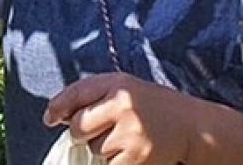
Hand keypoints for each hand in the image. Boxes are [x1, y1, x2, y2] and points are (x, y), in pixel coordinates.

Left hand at [43, 74, 193, 164]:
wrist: (192, 126)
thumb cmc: (152, 106)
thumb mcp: (125, 88)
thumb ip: (92, 96)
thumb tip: (56, 117)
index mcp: (118, 84)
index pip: (76, 93)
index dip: (58, 107)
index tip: (50, 118)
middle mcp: (123, 106)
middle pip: (78, 126)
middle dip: (82, 132)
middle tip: (101, 130)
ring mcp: (131, 133)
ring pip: (95, 149)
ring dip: (104, 148)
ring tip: (128, 138)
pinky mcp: (138, 158)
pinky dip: (117, 162)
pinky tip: (133, 151)